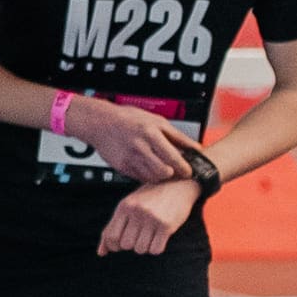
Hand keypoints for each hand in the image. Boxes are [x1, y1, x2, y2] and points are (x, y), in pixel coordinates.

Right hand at [59, 93, 193, 183]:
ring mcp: (130, 158)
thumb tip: (196, 147)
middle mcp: (140, 147)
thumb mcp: (157, 121)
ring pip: (153, 177)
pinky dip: (148, 175)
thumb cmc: (129, 119)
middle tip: (177, 172)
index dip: (184, 168)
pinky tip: (149, 167)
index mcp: (151, 133)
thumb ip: (177, 136)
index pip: (174, 158)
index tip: (189, 171)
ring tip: (164, 169)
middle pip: (164, 172)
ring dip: (161, 176)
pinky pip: (140, 178)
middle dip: (174, 174)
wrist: (101, 123)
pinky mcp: (122, 167)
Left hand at [98, 177, 200, 256]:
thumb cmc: (150, 197)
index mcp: (124, 206)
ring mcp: (152, 218)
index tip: (120, 245)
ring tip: (150, 236)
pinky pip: (156, 249)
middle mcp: (136, 212)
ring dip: (145, 247)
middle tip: (139, 237)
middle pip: (126, 245)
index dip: (113, 246)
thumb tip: (101, 253)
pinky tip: (159, 239)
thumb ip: (113, 227)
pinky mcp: (167, 225)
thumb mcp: (128, 206)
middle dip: (132, 245)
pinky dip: (156, 248)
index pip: (111, 236)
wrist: (178, 185)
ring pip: (141, 249)